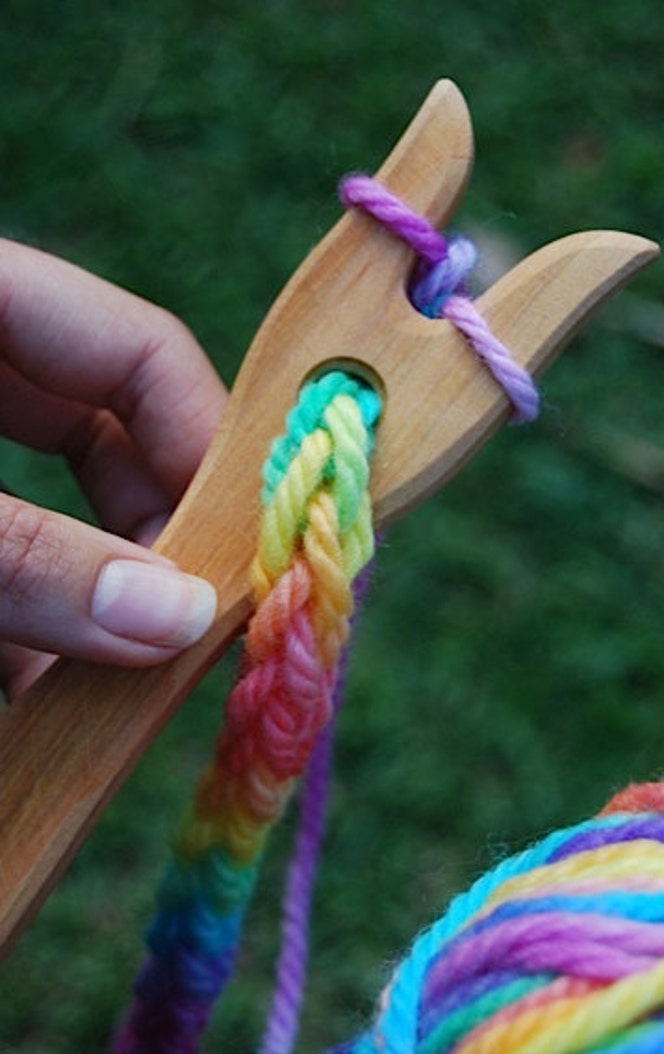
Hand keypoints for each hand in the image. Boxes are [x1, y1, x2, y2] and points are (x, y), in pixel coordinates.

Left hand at [0, 239, 226, 698]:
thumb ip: (32, 557)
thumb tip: (176, 620)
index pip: (143, 352)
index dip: (208, 454)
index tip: (240, 565)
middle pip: (111, 439)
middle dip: (150, 545)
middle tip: (175, 643)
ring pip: (56, 506)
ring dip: (86, 599)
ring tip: (100, 692)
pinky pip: (5, 548)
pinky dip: (24, 615)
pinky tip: (33, 682)